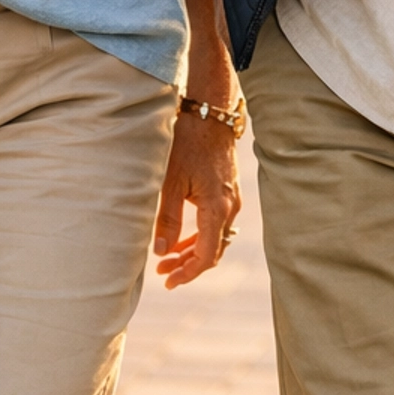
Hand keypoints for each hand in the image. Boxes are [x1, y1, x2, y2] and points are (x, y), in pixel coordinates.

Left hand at [153, 108, 241, 288]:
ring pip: (215, 238)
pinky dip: (200, 235)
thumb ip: (167, 218)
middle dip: (188, 265)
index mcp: (216, 208)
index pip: (206, 256)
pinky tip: (182, 237)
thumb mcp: (170, 181)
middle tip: (163, 272)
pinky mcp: (228, 191)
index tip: (169, 281)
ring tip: (167, 258)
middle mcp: (230, 207)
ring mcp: (232, 200)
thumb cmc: (187, 143)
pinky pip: (217, 224)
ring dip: (193, 251)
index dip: (188, 273)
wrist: (209, 113)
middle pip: (212, 251)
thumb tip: (161, 251)